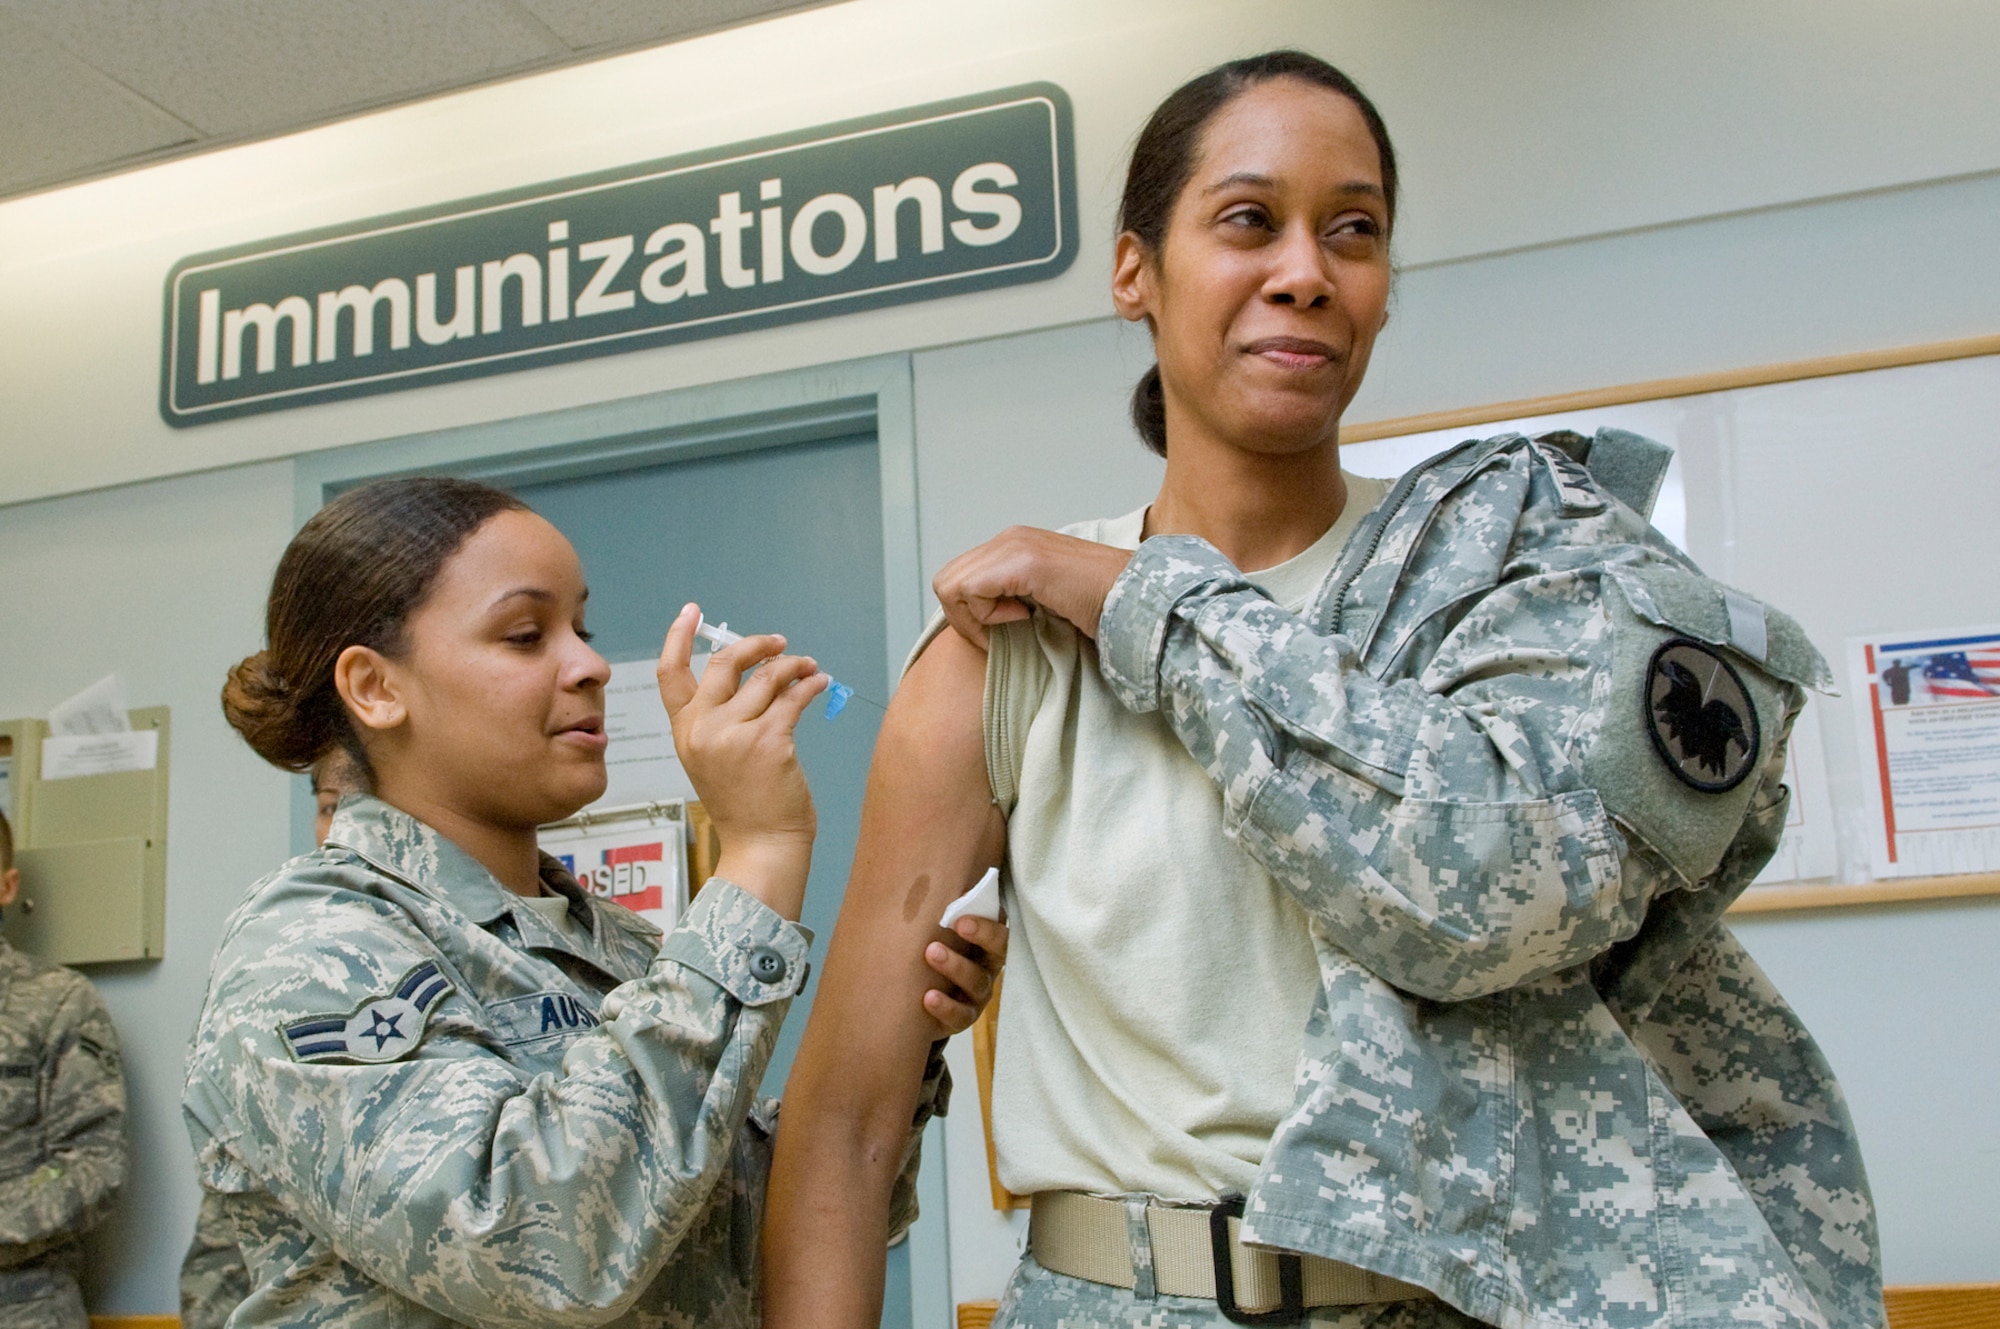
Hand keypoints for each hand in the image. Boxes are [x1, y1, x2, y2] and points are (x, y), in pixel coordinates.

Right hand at [657, 603, 826, 917]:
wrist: (761, 844)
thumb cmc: (744, 804)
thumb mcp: (713, 758)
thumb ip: (720, 718)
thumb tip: (752, 673)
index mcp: (684, 732)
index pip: (670, 674)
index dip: (678, 637)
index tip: (692, 611)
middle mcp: (703, 729)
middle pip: (725, 663)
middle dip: (755, 645)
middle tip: (778, 642)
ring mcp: (735, 734)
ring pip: (767, 677)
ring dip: (793, 665)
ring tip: (808, 667)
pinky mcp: (770, 741)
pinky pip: (794, 697)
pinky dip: (810, 684)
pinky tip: (820, 683)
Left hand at [920, 915, 1007, 1036]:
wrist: (913, 993)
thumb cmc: (931, 949)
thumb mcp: (939, 928)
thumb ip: (943, 908)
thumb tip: (929, 860)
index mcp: (987, 942)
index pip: (999, 930)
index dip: (986, 925)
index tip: (960, 917)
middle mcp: (987, 967)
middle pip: (998, 953)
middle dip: (980, 937)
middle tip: (954, 925)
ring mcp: (976, 994)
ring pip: (977, 983)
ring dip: (955, 967)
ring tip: (930, 953)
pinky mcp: (961, 1017)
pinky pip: (960, 1016)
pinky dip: (945, 1007)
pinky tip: (927, 998)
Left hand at [932, 526, 1132, 647]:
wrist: (1137, 600)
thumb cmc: (1099, 608)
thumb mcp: (1044, 599)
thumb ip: (1012, 597)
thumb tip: (979, 618)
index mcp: (1013, 545)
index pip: (959, 577)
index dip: (969, 613)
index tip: (1003, 630)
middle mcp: (1009, 538)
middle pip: (946, 580)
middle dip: (965, 617)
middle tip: (1002, 632)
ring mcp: (1014, 545)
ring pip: (950, 586)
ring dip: (976, 617)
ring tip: (1015, 622)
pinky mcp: (1022, 562)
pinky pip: (971, 591)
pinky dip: (988, 615)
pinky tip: (1024, 617)